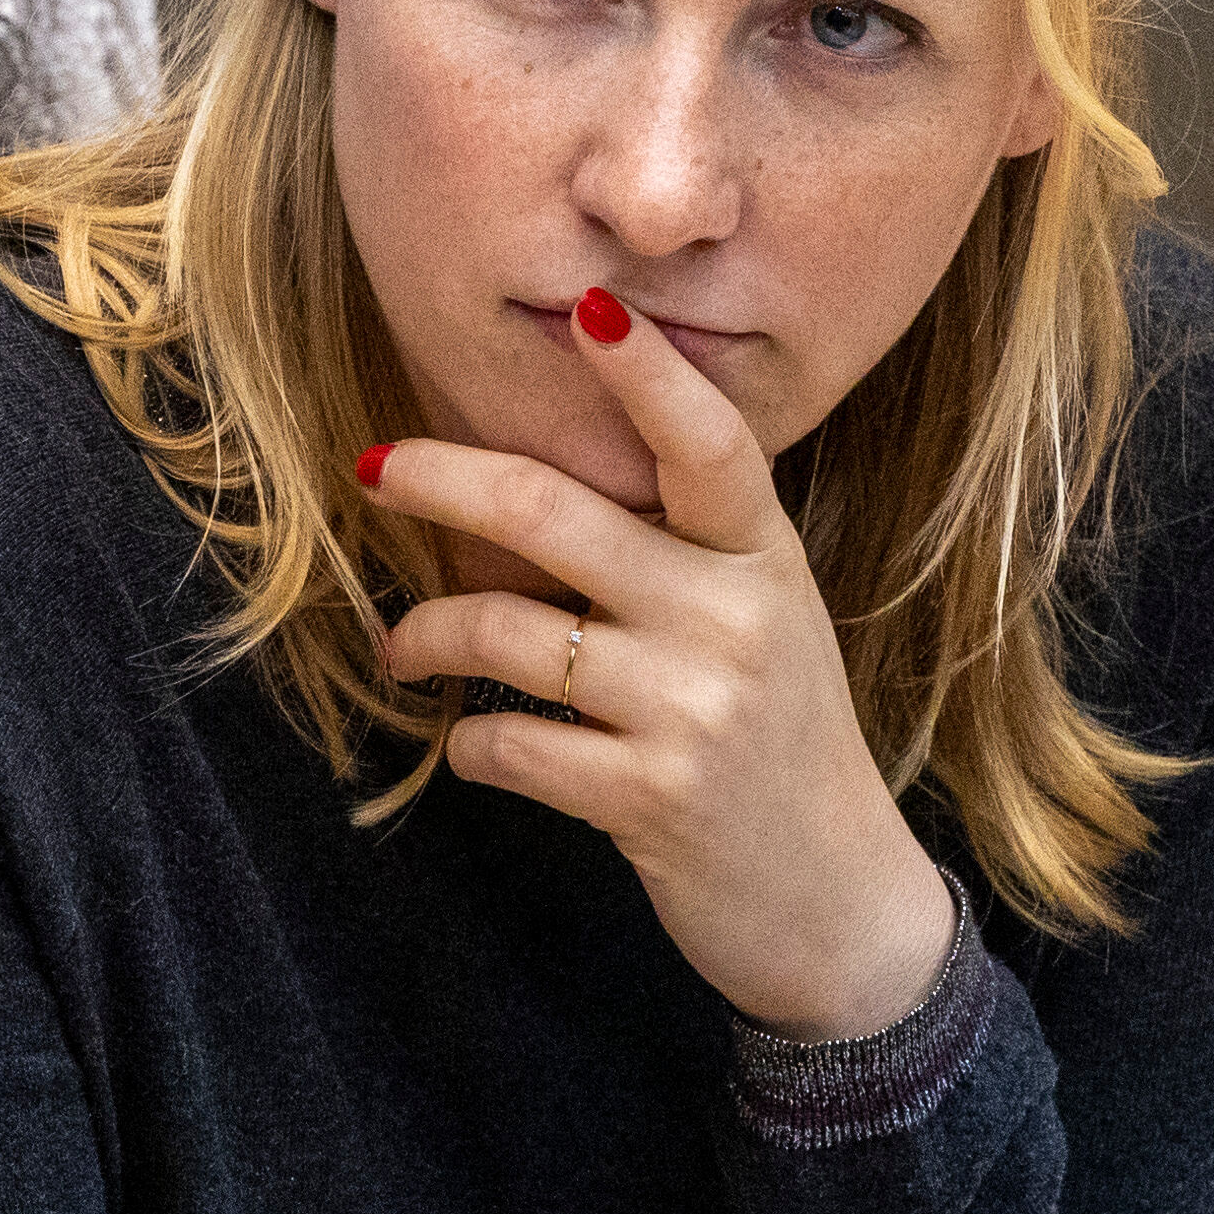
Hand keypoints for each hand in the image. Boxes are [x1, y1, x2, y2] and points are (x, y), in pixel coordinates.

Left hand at [367, 292, 952, 1039]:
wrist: (838, 905)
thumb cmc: (777, 745)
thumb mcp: (762, 624)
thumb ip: (682, 552)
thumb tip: (532, 484)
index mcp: (766, 559)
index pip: (710, 443)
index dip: (648, 375)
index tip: (587, 309)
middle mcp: (735, 619)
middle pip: (554, 515)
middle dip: (442, 479)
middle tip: (376, 468)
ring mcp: (695, 709)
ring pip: (505, 634)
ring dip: (425, 638)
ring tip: (399, 648)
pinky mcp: (652, 797)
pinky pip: (506, 744)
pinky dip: (467, 744)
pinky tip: (471, 745)